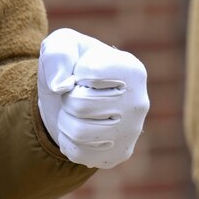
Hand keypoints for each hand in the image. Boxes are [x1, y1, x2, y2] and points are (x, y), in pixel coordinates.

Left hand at [37, 28, 149, 168]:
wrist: (76, 97)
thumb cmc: (72, 64)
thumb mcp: (62, 45)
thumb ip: (58, 53)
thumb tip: (61, 86)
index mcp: (132, 69)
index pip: (87, 72)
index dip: (72, 71)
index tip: (81, 72)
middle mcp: (139, 102)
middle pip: (80, 104)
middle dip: (67, 97)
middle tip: (76, 94)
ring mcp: (132, 132)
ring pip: (79, 132)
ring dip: (66, 120)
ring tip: (76, 112)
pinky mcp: (119, 154)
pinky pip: (79, 154)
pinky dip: (68, 141)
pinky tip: (80, 130)